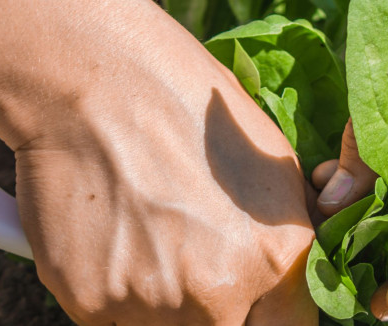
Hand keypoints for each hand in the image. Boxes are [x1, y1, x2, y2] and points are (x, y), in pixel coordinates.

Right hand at [8, 13, 318, 324]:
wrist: (97, 83)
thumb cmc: (190, 109)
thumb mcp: (274, 164)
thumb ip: (287, 234)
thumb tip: (296, 271)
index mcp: (278, 257)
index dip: (272, 318)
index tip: (257, 304)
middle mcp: (220, 292)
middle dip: (220, 314)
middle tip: (197, 267)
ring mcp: (152, 304)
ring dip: (164, 306)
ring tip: (151, 240)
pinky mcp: (91, 302)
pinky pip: (114, 320)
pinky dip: (115, 293)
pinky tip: (115, 238)